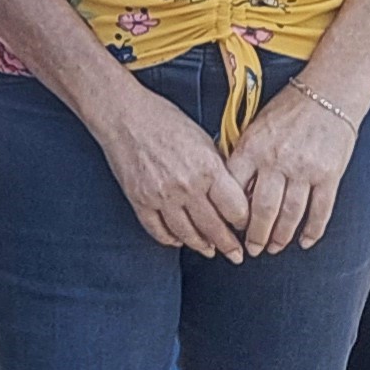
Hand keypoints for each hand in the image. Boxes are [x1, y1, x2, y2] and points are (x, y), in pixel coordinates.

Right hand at [86, 80, 254, 257]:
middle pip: (215, 228)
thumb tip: (231, 192)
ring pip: (187, 234)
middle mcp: (186, 186)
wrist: (124, 114)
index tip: (245, 227)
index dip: (244, 222)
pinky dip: (170, 239)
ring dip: (201, 246)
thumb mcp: (203, 138)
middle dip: (229, 246)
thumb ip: (218, 168)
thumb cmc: (162, 119)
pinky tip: (178, 239)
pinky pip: (158, 230)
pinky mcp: (140, 200)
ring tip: (209, 250)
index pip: (235, 210)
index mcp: (208, 168)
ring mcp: (162, 196)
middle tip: (236, 255)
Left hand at [224, 71, 368, 252]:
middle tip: (252, 249)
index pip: (235, 190)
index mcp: (253, 147)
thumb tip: (229, 188)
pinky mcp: (329, 174)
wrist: (328, 93)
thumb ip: (243, 155)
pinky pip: (320, 210)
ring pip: (290, 215)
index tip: (228, 228)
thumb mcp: (255, 126)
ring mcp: (304, 169)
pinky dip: (312, 230)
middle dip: (255, 236)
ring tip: (275, 248)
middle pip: (262, 210)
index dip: (230, 215)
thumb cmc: (288, 109)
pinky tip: (305, 241)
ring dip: (281, 237)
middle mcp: (277, 160)